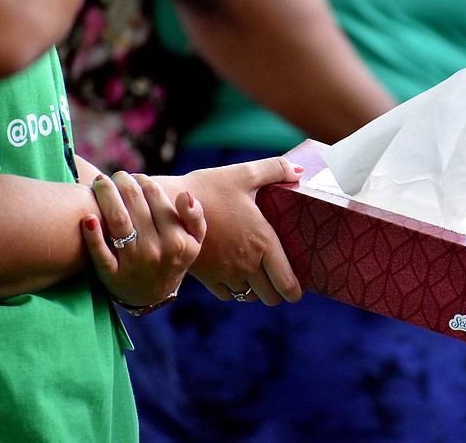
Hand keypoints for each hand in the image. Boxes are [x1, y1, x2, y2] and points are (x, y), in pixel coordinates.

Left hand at [81, 172, 205, 306]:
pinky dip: (92, 234)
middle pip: (135, 204)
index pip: (156, 197)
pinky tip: (87, 218)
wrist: (151, 294)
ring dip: (106, 195)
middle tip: (115, 176)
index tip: (135, 177)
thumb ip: (195, 217)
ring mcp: (134, 263)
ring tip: (100, 182)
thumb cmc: (172, 257)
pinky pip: (99, 252)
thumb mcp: (194, 241)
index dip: (143, 181)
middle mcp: (157, 250)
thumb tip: (185, 194)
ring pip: (118, 221)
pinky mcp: (111, 275)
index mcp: (178, 239)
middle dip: (122, 182)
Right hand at [164, 157, 303, 305]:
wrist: (165, 205)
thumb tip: (300, 170)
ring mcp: (225, 273)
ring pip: (249, 297)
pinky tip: (236, 273)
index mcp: (263, 243)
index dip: (296, 289)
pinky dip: (235, 289)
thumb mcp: (244, 173)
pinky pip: (227, 295)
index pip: (288, 284)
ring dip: (256, 289)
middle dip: (279, 290)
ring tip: (259, 272)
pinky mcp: (206, 276)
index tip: (298, 284)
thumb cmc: (208, 188)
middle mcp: (247, 264)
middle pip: (271, 297)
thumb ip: (276, 169)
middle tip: (280, 275)